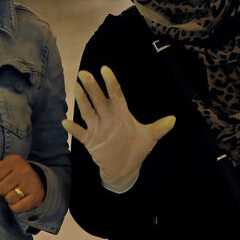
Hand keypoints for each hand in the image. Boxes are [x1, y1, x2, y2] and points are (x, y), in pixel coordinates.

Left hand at [0, 154, 45, 212]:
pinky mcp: (35, 196)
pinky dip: (16, 206)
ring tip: (17, 191)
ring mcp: (31, 183)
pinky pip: (16, 207)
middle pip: (0, 188)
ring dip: (10, 198)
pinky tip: (21, 199)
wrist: (38, 181)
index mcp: (14, 160)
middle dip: (3, 190)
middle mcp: (24, 169)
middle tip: (11, 185)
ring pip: (9, 198)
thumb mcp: (2, 168)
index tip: (2, 178)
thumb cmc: (14, 174)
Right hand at [61, 66, 175, 193]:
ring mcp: (98, 128)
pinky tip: (65, 121)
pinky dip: (73, 129)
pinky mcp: (91, 141)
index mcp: (121, 114)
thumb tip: (173, 119)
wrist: (125, 169)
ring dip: (82, 100)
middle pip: (98, 99)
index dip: (110, 82)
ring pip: (88, 111)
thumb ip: (159, 128)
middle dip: (92, 87)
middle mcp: (108, 118)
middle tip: (84, 73)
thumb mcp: (149, 138)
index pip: (115, 94)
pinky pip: (80, 133)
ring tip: (75, 87)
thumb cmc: (137, 149)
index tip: (105, 69)